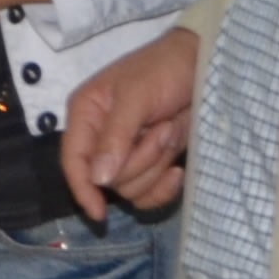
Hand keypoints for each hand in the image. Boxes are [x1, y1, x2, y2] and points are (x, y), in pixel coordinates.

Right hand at [60, 24, 199, 223]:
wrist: (204, 64)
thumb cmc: (165, 69)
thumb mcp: (138, 94)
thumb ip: (116, 135)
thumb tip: (98, 179)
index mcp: (87, 114)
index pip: (73, 160)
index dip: (82, 189)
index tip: (99, 213)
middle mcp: (101, 138)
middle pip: (108, 179)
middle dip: (141, 159)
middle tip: (163, 127)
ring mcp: (126, 153)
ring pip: (130, 188)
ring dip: (156, 164)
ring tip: (170, 130)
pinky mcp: (150, 163)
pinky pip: (148, 194)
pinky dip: (164, 187)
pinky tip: (178, 170)